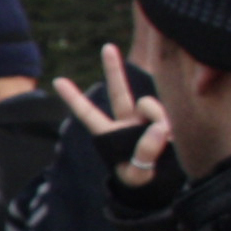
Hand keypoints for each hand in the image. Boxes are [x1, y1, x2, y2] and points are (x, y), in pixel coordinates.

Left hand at [53, 40, 171, 191]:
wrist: (163, 183)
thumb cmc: (142, 181)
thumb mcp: (136, 176)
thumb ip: (143, 155)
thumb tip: (157, 127)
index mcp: (110, 135)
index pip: (89, 114)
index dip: (74, 98)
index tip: (57, 80)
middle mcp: (127, 122)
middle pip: (119, 92)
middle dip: (113, 69)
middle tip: (107, 47)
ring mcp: (147, 119)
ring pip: (150, 107)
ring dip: (157, 121)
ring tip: (163, 142)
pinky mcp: (165, 119)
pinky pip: (167, 116)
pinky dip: (170, 128)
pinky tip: (173, 139)